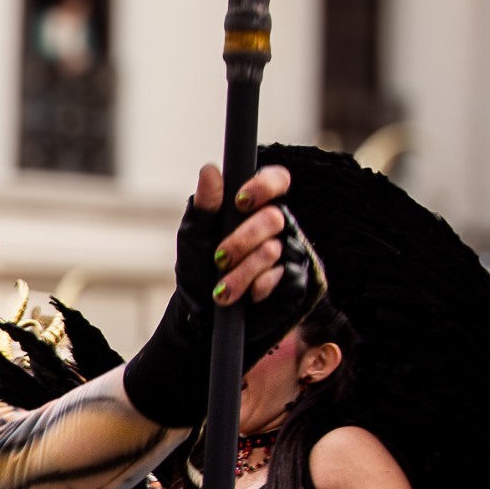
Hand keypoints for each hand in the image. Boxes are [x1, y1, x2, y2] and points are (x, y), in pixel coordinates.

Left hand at [194, 162, 291, 305]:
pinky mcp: (294, 280)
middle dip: (243, 239)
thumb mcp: (195, 240)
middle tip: (220, 258)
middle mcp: (275, 226)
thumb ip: (204, 208)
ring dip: (243, 271)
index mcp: (254, 207)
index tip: (241, 201)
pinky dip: (259, 286)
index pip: (276, 179)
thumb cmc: (200, 272)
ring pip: (274, 250)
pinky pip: (284, 276)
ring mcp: (288, 252)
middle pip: (273, 217)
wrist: (202, 318)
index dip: (265, 184)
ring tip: (222, 290)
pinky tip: (247, 296)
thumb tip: (210, 171)